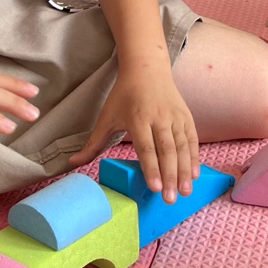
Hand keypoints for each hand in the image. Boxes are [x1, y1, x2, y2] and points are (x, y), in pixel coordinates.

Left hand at [69, 65, 198, 202]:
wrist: (147, 68)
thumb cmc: (124, 95)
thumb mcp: (106, 116)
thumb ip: (93, 143)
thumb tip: (72, 164)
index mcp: (138, 118)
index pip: (146, 147)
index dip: (151, 168)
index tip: (154, 188)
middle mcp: (160, 118)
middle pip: (167, 151)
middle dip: (170, 176)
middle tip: (170, 199)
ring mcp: (175, 117)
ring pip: (182, 147)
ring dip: (185, 170)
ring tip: (185, 192)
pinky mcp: (186, 116)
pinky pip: (192, 139)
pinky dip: (194, 157)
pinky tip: (195, 174)